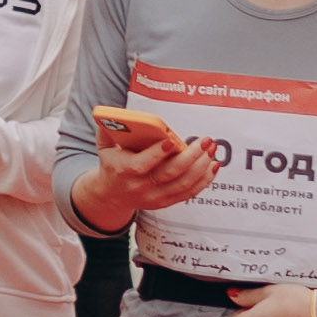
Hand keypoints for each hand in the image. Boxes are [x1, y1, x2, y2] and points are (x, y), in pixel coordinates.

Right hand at [75, 120, 225, 230]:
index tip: (171, 141)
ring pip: (184, 184)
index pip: (141, 164)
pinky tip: (212, 166)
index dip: (157, 154)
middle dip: (191, 156)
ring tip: (211, 150)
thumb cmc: (112, 164)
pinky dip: (204, 180)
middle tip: (205, 141)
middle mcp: (140, 186)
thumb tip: (114, 114)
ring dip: (201, 167)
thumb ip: (107, 129)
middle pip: (170, 173)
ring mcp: (154, 197)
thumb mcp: (104, 147)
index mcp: (124, 170)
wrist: (112, 194)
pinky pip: (189, 193)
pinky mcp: (166, 202)